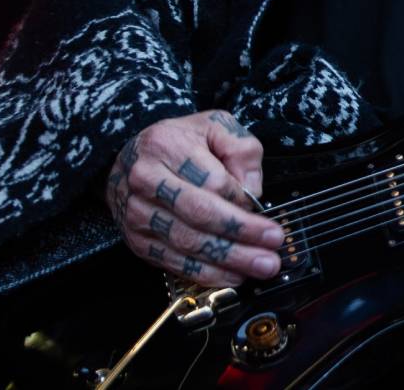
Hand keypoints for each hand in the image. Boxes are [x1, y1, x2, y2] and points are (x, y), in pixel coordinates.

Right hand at [103, 109, 286, 286]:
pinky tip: (231, 275)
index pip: (212, 181)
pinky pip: (172, 261)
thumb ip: (241, 149)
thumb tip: (252, 191)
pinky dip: (204, 273)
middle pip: (199, 214)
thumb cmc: (181, 142)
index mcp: (167, 146)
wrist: (129, 159)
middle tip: (273, 248)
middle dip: (241, 234)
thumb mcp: (215, 127)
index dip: (242, 202)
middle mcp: (146, 181)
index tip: (268, 215)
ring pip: (187, 242)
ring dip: (228, 259)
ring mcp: (138, 213)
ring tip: (260, 266)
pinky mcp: (137, 240)